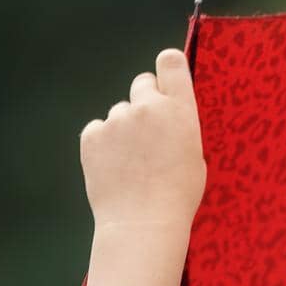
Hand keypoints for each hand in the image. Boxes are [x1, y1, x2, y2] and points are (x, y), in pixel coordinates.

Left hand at [79, 48, 205, 231]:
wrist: (143, 222)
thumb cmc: (177, 196)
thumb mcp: (194, 156)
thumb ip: (179, 126)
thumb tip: (168, 117)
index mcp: (179, 111)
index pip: (170, 63)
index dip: (167, 67)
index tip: (166, 75)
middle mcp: (147, 107)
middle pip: (142, 83)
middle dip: (145, 101)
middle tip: (148, 131)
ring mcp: (116, 120)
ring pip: (119, 112)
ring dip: (124, 129)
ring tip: (131, 162)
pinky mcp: (92, 135)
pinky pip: (98, 130)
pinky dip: (103, 144)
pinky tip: (114, 167)